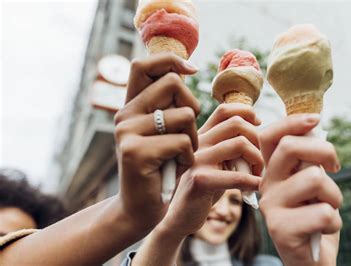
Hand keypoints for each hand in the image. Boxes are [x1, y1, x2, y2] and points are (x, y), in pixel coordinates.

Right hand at [113, 53, 199, 230]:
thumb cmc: (163, 167)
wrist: (142, 207)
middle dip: (192, 105)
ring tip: (179, 155)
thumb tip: (186, 70)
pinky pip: (182, 142)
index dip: (171, 60)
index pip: (144, 64)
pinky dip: (188, 156)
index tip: (193, 70)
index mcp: (131, 106)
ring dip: (193, 137)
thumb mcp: (165, 132)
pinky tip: (173, 169)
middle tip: (187, 131)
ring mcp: (127, 133)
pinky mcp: (135, 153)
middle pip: (173, 83)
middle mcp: (124, 115)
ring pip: (183, 115)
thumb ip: (168, 104)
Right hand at [159, 103, 262, 236]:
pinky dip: (253, 181)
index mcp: (202, 135)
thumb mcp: (218, 161)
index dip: (247, 113)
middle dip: (258, 139)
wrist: (181, 217)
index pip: (225, 110)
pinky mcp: (200, 180)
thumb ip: (231, 144)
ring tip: (257, 176)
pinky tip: (256, 187)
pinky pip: (236, 175)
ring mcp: (197, 159)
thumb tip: (259, 130)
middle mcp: (197, 142)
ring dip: (258, 160)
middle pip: (236, 123)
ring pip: (239, 144)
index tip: (259, 126)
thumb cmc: (206, 188)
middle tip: (261, 160)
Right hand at [258, 114, 342, 265]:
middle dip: (325, 151)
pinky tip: (323, 230)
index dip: (292, 121)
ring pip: (314, 179)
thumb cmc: (314, 217)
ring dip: (334, 195)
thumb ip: (309, 159)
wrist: (311, 261)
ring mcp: (271, 208)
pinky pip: (323, 212)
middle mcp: (266, 186)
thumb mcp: (312, 184)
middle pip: (290, 147)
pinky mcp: (281, 230)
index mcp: (272, 171)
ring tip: (327, 209)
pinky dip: (334, 222)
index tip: (317, 119)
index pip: (269, 135)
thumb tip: (315, 127)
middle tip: (334, 168)